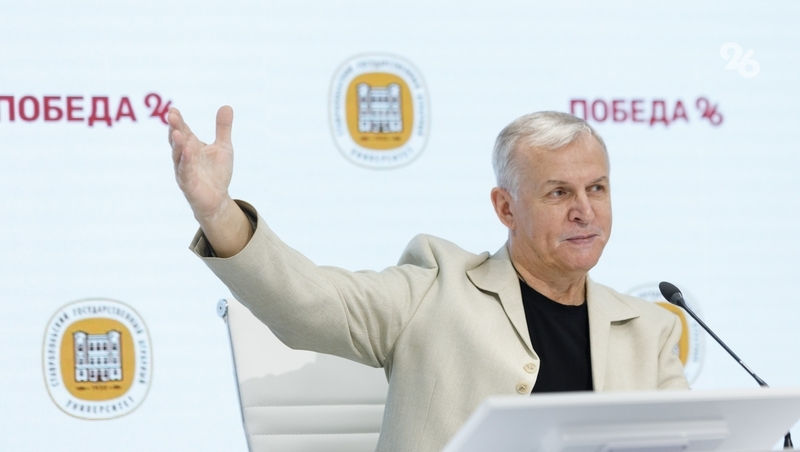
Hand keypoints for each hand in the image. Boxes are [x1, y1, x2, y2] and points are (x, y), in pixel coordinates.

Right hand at [169, 106, 252, 256]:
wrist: (218, 199)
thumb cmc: (217, 172)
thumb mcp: (223, 147)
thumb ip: (223, 128)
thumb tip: (226, 106)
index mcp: (191, 146)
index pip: (183, 130)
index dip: (178, 121)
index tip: (174, 110)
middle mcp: (185, 156)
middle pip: (177, 140)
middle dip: (175, 128)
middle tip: (172, 116)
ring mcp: (184, 170)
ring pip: (178, 155)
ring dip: (177, 144)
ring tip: (177, 133)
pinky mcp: (188, 183)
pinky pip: (185, 171)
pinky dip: (186, 162)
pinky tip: (187, 153)